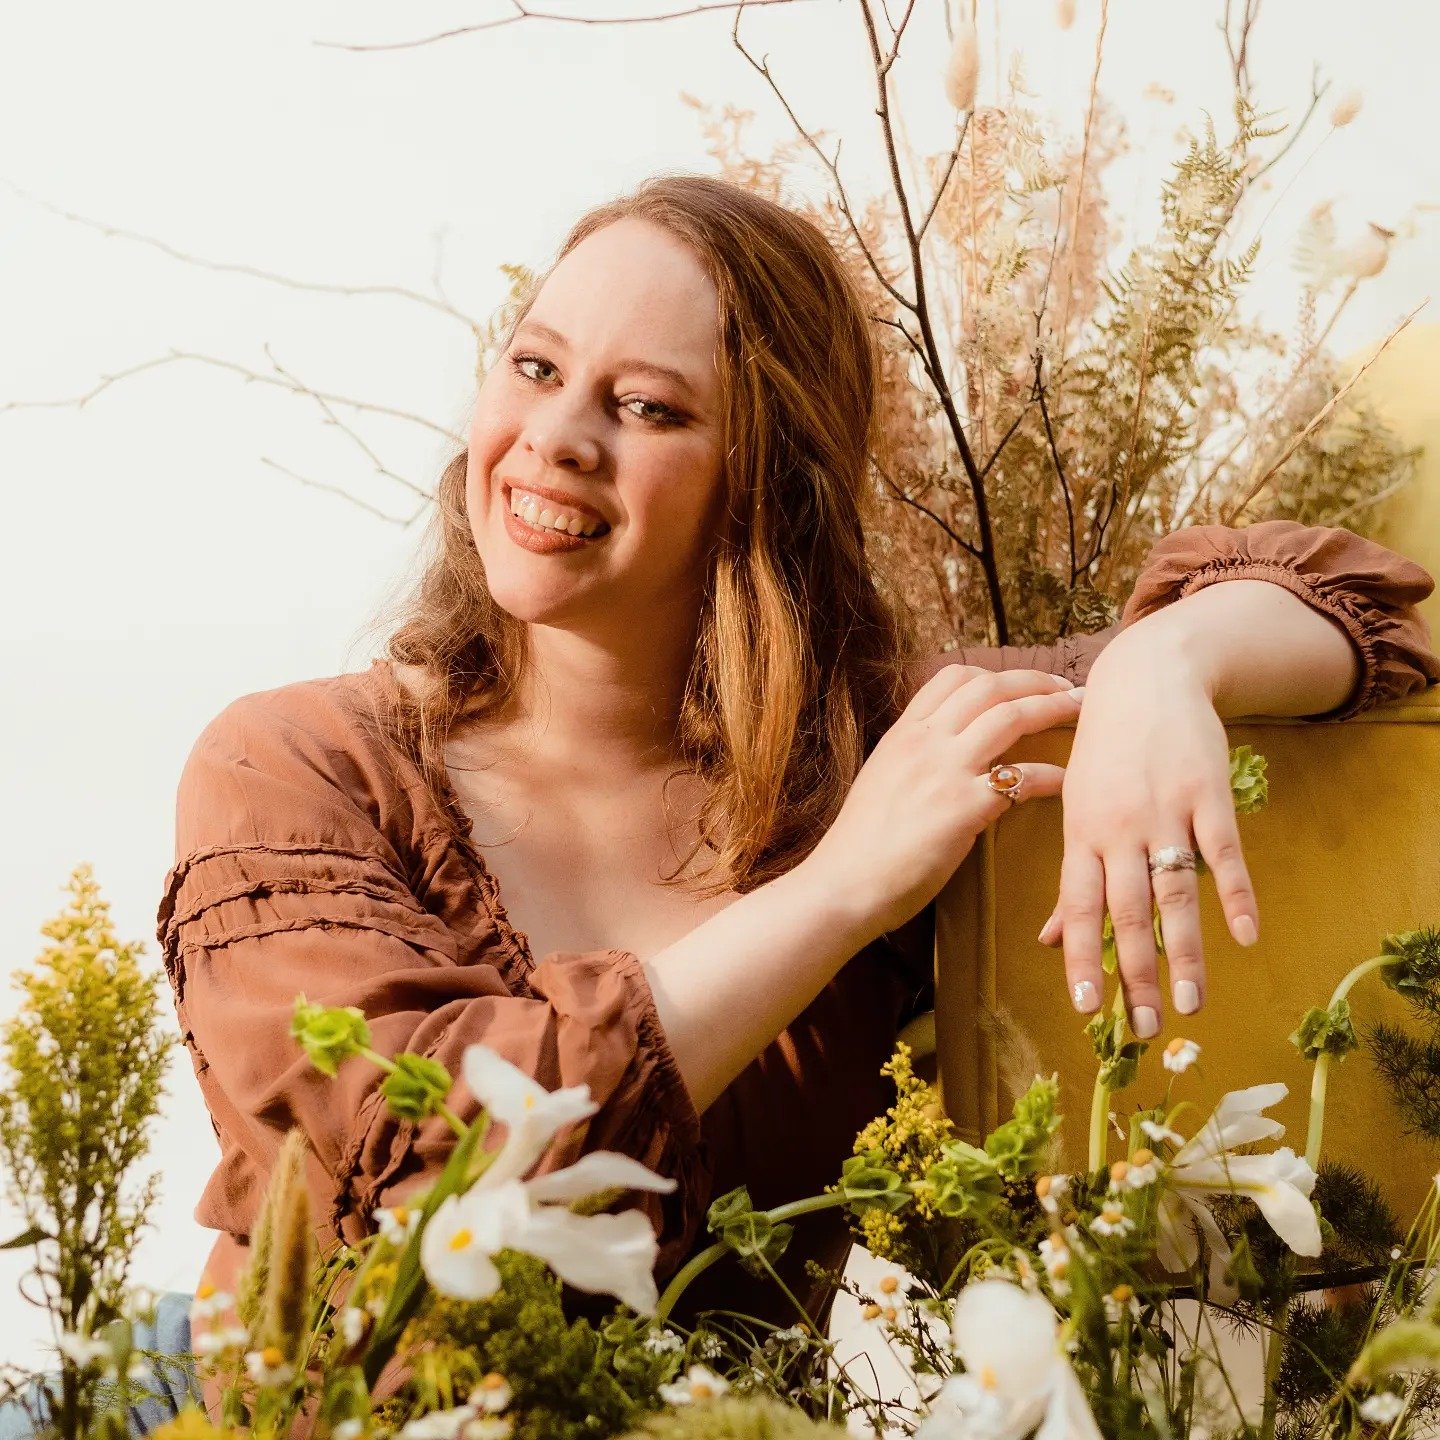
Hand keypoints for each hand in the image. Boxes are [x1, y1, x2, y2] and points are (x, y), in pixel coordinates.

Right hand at [807, 665, 1082, 942]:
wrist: (843, 884)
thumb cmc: (860, 845)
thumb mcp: (880, 780)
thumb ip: (912, 760)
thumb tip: (941, 755)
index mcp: (902, 734)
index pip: (952, 678)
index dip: (996, 673)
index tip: (1024, 683)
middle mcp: (924, 742)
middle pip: (990, 687)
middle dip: (1036, 682)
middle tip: (1069, 690)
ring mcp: (944, 771)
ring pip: (1010, 717)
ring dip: (1052, 710)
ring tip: (1079, 715)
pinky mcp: (964, 809)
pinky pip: (1022, 778)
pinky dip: (1052, 775)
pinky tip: (1067, 782)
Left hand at [1037, 635, 1259, 1037]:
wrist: (1145, 678)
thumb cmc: (1104, 753)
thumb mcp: (1076, 809)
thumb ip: (1071, 879)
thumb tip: (1048, 942)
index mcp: (1081, 835)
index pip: (1077, 908)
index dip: (1081, 960)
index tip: (1088, 1011)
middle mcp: (1118, 829)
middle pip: (1127, 912)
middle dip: (1135, 975)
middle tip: (1147, 1028)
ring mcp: (1165, 812)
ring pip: (1174, 893)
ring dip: (1185, 952)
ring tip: (1193, 1002)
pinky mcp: (1208, 795)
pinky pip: (1223, 853)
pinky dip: (1235, 894)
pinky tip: (1247, 936)